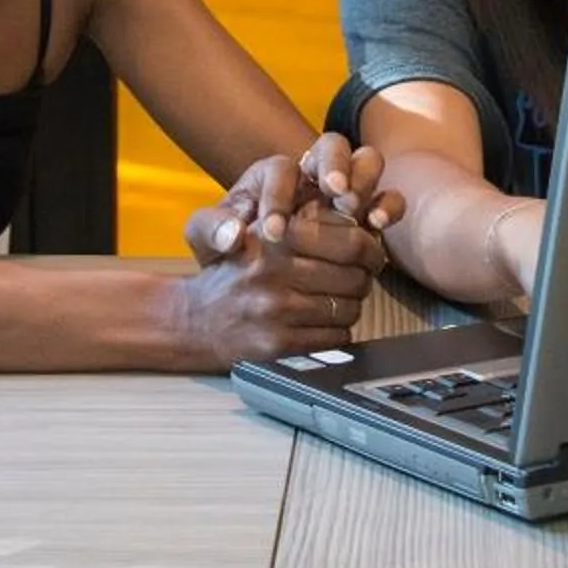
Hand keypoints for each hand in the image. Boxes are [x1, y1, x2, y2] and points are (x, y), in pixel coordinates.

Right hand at [174, 204, 390, 366]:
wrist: (195, 318)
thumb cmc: (237, 271)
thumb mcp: (263, 232)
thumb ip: (308, 222)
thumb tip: (363, 223)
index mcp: (275, 236)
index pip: (350, 241)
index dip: (371, 248)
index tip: (372, 252)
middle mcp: (274, 271)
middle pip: (355, 277)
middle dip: (365, 278)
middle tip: (360, 277)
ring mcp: (275, 310)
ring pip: (349, 309)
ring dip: (352, 306)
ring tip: (338, 300)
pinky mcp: (277, 344)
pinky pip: (335, 338)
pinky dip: (338, 331)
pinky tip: (323, 323)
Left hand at [181, 140, 402, 265]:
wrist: (254, 267)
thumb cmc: (231, 243)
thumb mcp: (206, 236)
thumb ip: (210, 230)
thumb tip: (231, 235)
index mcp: (273, 174)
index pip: (279, 170)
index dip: (278, 198)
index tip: (274, 233)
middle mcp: (312, 173)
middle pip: (333, 146)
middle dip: (335, 165)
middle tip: (334, 192)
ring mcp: (344, 189)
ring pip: (366, 162)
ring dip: (364, 180)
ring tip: (357, 209)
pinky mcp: (367, 212)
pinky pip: (387, 198)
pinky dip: (386, 207)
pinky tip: (377, 227)